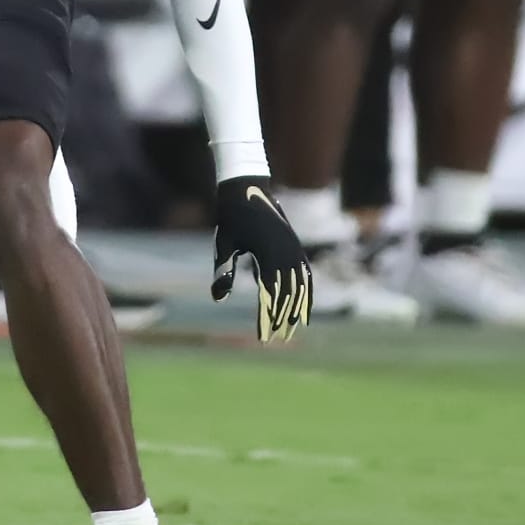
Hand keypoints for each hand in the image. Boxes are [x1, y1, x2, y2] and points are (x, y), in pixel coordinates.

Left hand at [211, 177, 311, 342]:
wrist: (246, 185)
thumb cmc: (231, 215)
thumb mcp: (224, 243)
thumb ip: (223, 270)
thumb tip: (217, 297)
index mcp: (267, 253)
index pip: (270, 294)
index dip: (267, 318)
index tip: (263, 337)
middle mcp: (285, 252)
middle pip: (287, 294)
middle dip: (282, 318)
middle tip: (276, 339)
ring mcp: (293, 249)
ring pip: (300, 286)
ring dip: (297, 308)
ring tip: (292, 328)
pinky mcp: (295, 246)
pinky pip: (305, 274)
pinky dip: (306, 292)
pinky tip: (304, 305)